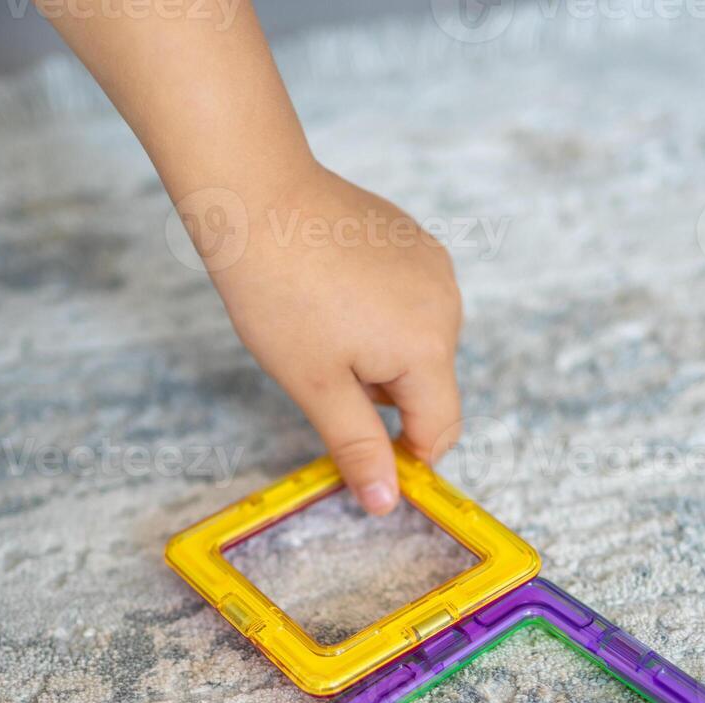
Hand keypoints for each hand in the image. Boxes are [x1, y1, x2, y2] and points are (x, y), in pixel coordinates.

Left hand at [200, 163, 463, 514]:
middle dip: (382, 396)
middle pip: (429, 386)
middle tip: (320, 367)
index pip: (439, 431)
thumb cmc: (278, 294)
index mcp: (429, 348)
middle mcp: (447, 305)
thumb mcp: (316, 386)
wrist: (257, 198)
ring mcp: (434, 266)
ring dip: (380, 355)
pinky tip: (330, 292)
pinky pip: (410, 300)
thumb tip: (387, 502)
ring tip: (322, 325)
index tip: (354, 447)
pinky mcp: (414, 239)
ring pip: (418, 343)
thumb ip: (359, 446)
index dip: (401, 455)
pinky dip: (379, 313)